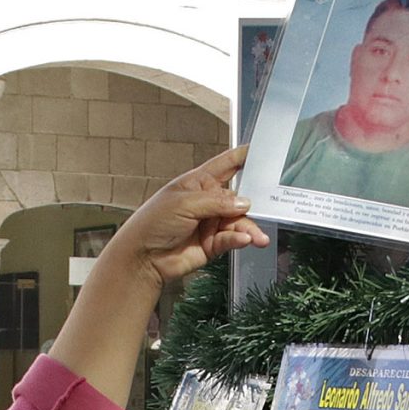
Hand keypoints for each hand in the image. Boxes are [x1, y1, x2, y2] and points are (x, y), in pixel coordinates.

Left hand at [98, 148, 267, 290]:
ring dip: (248, 228)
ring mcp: (211, 223)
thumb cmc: (152, 223)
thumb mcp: (184, 203)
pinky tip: (245, 240)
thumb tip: (243, 202)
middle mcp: (207, 202)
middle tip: (265, 207)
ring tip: (256, 237)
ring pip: (238, 222)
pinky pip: (232, 239)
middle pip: (238, 198)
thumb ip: (216, 202)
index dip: (242, 156)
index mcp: (198, 183)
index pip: (225, 165)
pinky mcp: (213, 244)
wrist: (143, 258)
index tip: (261, 151)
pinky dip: (239, 239)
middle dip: (251, 202)